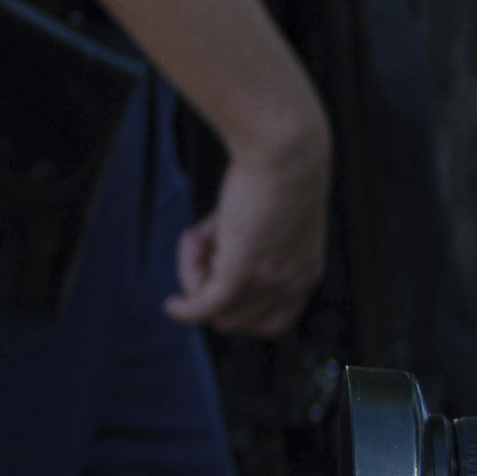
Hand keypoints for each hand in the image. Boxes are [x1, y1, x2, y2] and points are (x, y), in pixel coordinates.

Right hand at [168, 112, 329, 335]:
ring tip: (196, 236)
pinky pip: (203, 305)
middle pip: (234, 318)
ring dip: (194, 277)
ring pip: (214, 307)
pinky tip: (170, 305)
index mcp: (306, 273)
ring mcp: (266, 280)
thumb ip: (257, 242)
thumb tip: (214, 252)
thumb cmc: (280, 171)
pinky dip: (184, 310)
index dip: (240, 307)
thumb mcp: (277, 216)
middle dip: (212, 287)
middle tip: (205, 242)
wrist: (286, 151)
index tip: (222, 277)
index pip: (271, 324)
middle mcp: (290, 285)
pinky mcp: (239, 270)